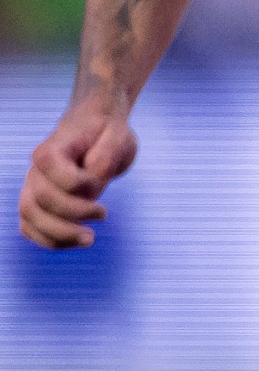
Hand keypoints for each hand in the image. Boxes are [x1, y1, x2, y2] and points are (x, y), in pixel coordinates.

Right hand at [20, 99, 137, 249]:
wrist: (95, 129)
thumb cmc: (105, 134)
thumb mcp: (116, 137)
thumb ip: (104, 160)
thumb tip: (91, 190)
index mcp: (51, 149)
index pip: (55, 172)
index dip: (81, 184)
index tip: (102, 181)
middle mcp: (35, 170)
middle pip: (41, 200)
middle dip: (74, 214)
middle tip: (104, 214)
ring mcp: (32, 188)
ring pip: (30, 218)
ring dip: (60, 235)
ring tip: (89, 239)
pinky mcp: (37, 203)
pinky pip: (30, 228)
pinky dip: (49, 240)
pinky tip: (75, 242)